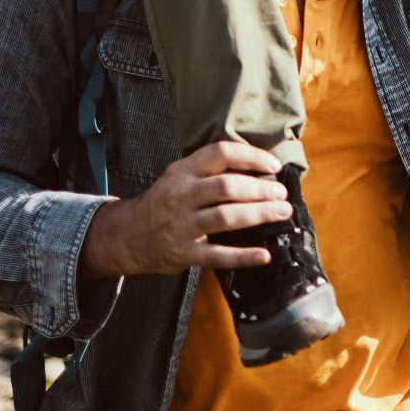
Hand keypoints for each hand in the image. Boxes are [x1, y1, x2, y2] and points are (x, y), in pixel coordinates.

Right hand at [79, 140, 287, 278]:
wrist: (127, 236)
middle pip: (227, 186)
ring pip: (226, 217)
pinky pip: (218, 256)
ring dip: (259, 214)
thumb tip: (260, 164)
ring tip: (282, 213)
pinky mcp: (184, 253)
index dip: (251, 156)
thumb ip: (209, 169)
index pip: (220, 153)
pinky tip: (264, 255)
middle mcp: (181, 196)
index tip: (274, 166)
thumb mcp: (178, 176)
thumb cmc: (165, 202)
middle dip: (261, 189)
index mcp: (182, 172)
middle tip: (282, 194)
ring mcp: (182, 225)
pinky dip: (244, 257)